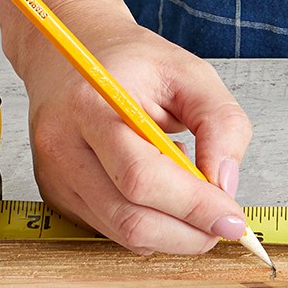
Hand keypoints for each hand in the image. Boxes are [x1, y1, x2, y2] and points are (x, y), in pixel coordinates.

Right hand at [12, 3, 254, 254]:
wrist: (75, 54)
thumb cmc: (134, 63)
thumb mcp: (192, 75)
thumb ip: (222, 124)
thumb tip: (225, 185)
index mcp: (92, 106)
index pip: (142, 177)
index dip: (193, 206)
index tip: (232, 218)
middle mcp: (63, 147)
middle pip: (130, 218)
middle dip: (188, 233)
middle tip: (224, 223)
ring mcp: (55, 177)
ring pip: (122, 233)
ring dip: (173, 233)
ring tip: (193, 195)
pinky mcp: (58, 196)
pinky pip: (112, 230)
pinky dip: (151, 227)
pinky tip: (162, 193)